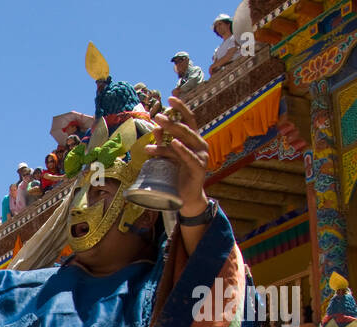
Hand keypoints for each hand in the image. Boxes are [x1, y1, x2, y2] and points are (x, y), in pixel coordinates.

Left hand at [147, 97, 209, 216]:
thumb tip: (155, 128)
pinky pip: (189, 156)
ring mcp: (201, 156)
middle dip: (171, 121)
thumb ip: (164, 143)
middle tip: (158, 115)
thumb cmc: (177, 175)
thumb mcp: (169, 156)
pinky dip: (181, 149)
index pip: (189, 119)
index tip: (170, 98)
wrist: (186, 198)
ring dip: (171, 132)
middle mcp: (200, 144)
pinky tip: (174, 143)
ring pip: (185, 140)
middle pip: (185, 128)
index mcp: (193, 139)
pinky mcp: (199, 168)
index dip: (181, 108)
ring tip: (158, 125)